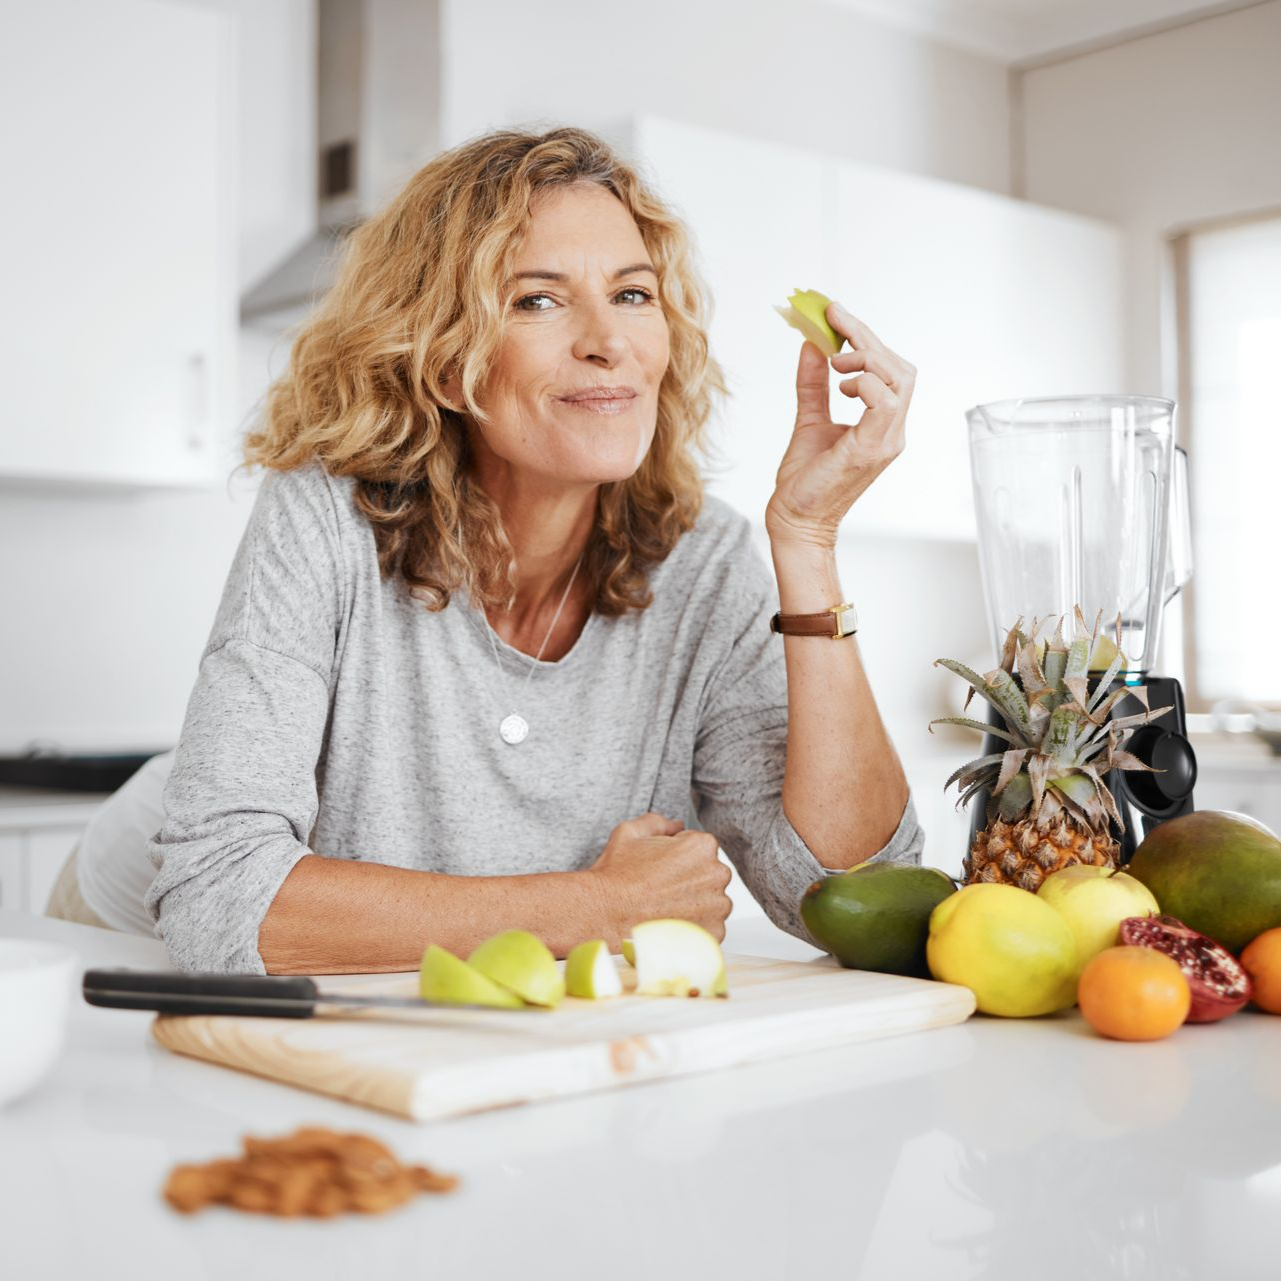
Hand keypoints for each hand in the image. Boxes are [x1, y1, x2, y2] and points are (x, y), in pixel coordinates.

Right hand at [585, 813, 732, 943]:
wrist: (603, 915)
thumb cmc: (616, 876)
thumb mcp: (630, 832)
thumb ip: (658, 822)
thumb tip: (675, 825)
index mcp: (702, 846)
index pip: (699, 847)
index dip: (677, 857)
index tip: (661, 868)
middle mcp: (717, 874)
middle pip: (708, 874)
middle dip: (689, 879)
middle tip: (660, 888)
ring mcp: (718, 907)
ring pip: (711, 902)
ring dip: (694, 904)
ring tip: (663, 907)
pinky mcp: (714, 933)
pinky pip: (709, 927)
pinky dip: (693, 927)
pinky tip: (669, 923)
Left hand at [765, 303, 915, 548]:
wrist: (795, 520)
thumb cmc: (804, 480)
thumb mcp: (809, 419)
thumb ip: (814, 384)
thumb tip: (811, 345)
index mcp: (883, 424)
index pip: (891, 370)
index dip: (867, 338)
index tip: (836, 313)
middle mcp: (892, 431)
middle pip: (900, 368)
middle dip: (868, 338)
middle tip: (834, 320)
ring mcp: (886, 441)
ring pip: (898, 379)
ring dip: (866, 358)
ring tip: (835, 363)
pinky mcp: (872, 449)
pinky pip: (883, 402)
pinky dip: (864, 383)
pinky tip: (840, 386)